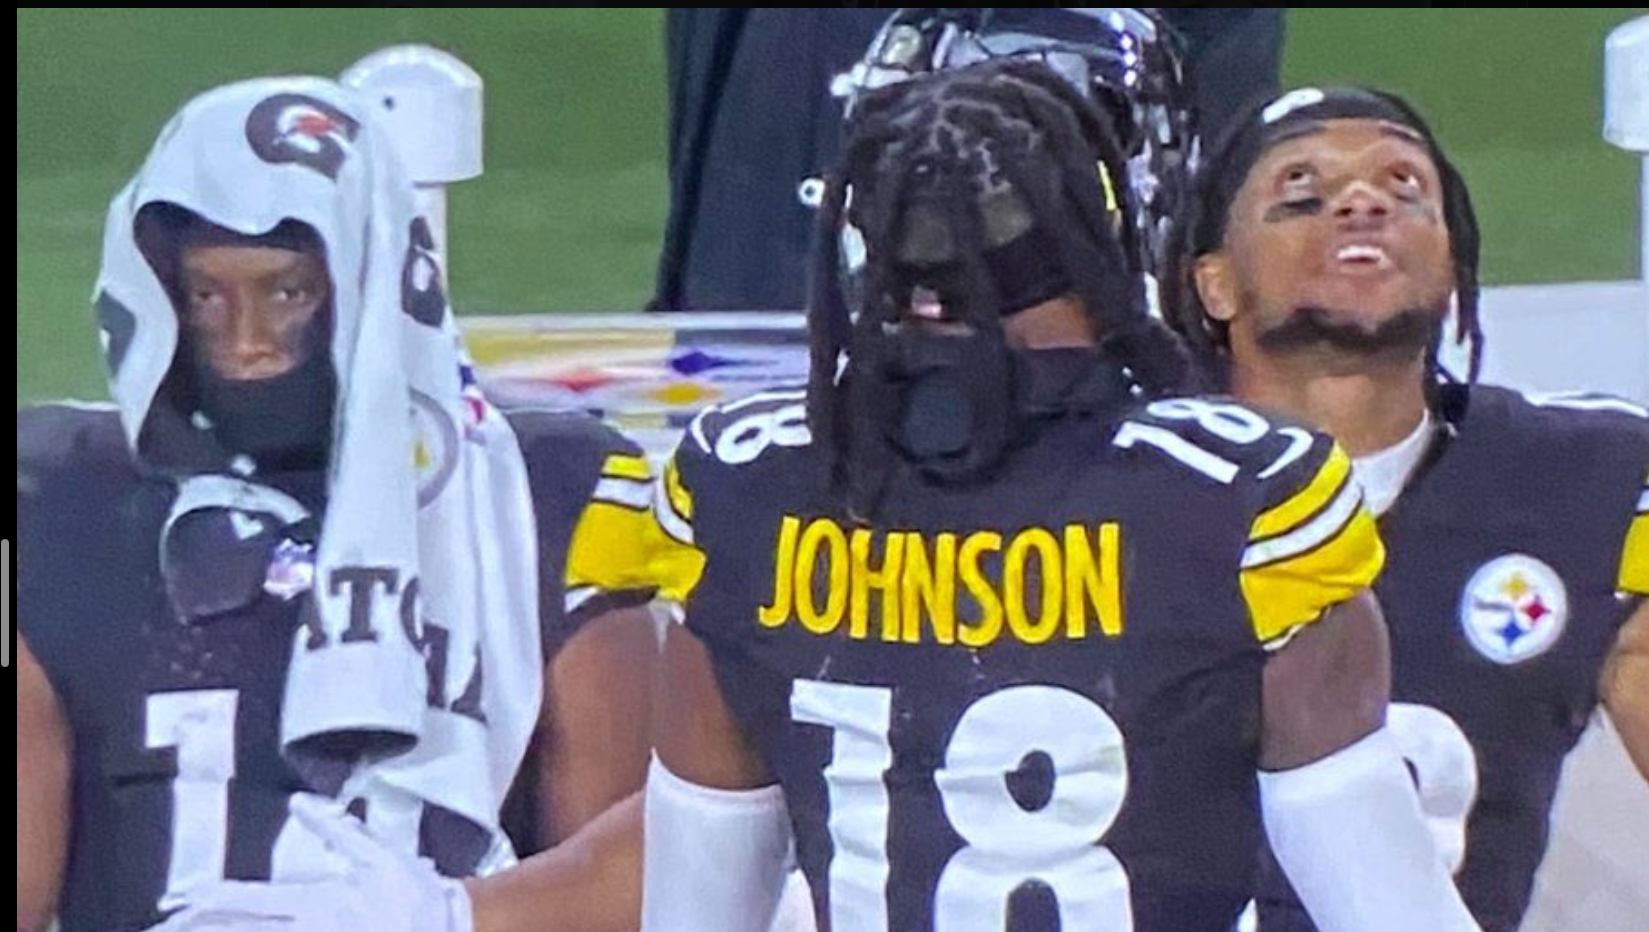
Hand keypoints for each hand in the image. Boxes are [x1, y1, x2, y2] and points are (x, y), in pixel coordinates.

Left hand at [146, 794, 472, 931]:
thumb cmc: (416, 894)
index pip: (252, 902)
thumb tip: (299, 804)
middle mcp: (309, 930)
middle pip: (243, 931)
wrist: (449, 928)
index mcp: (319, 902)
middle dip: (198, 927)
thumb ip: (335, 828)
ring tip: (180, 931)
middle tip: (161, 924)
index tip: (175, 901)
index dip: (210, 902)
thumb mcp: (379, 855)